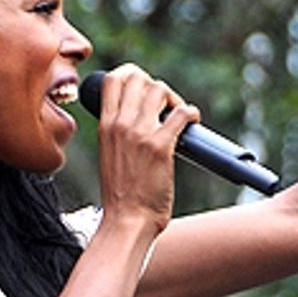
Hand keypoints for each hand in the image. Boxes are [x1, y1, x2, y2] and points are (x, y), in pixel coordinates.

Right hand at [94, 64, 199, 232]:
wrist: (127, 221)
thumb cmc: (122, 195)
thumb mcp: (109, 155)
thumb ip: (119, 134)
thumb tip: (138, 120)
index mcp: (105, 126)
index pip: (113, 80)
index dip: (133, 76)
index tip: (145, 92)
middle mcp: (120, 125)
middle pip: (138, 78)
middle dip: (156, 86)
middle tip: (166, 106)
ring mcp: (139, 134)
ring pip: (159, 89)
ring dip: (174, 99)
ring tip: (178, 117)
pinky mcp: (160, 147)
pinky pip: (181, 114)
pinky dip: (191, 113)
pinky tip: (192, 122)